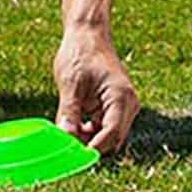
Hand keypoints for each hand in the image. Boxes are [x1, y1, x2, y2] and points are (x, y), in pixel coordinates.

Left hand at [52, 26, 139, 153]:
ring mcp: (123, 107)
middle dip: (89, 145)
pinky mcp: (114, 107)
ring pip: (107, 136)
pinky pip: (104, 127)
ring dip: (88, 138)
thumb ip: (69, 114)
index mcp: (121, 97)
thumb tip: (64, 140)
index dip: (92, 149)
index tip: (72, 157)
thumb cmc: (80, 53)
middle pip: (111, 139)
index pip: (111, 134)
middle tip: (64, 145)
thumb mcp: (70, 84)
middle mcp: (128, 105)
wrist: (87, 34)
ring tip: (66, 129)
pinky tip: (72, 124)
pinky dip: (89, 130)